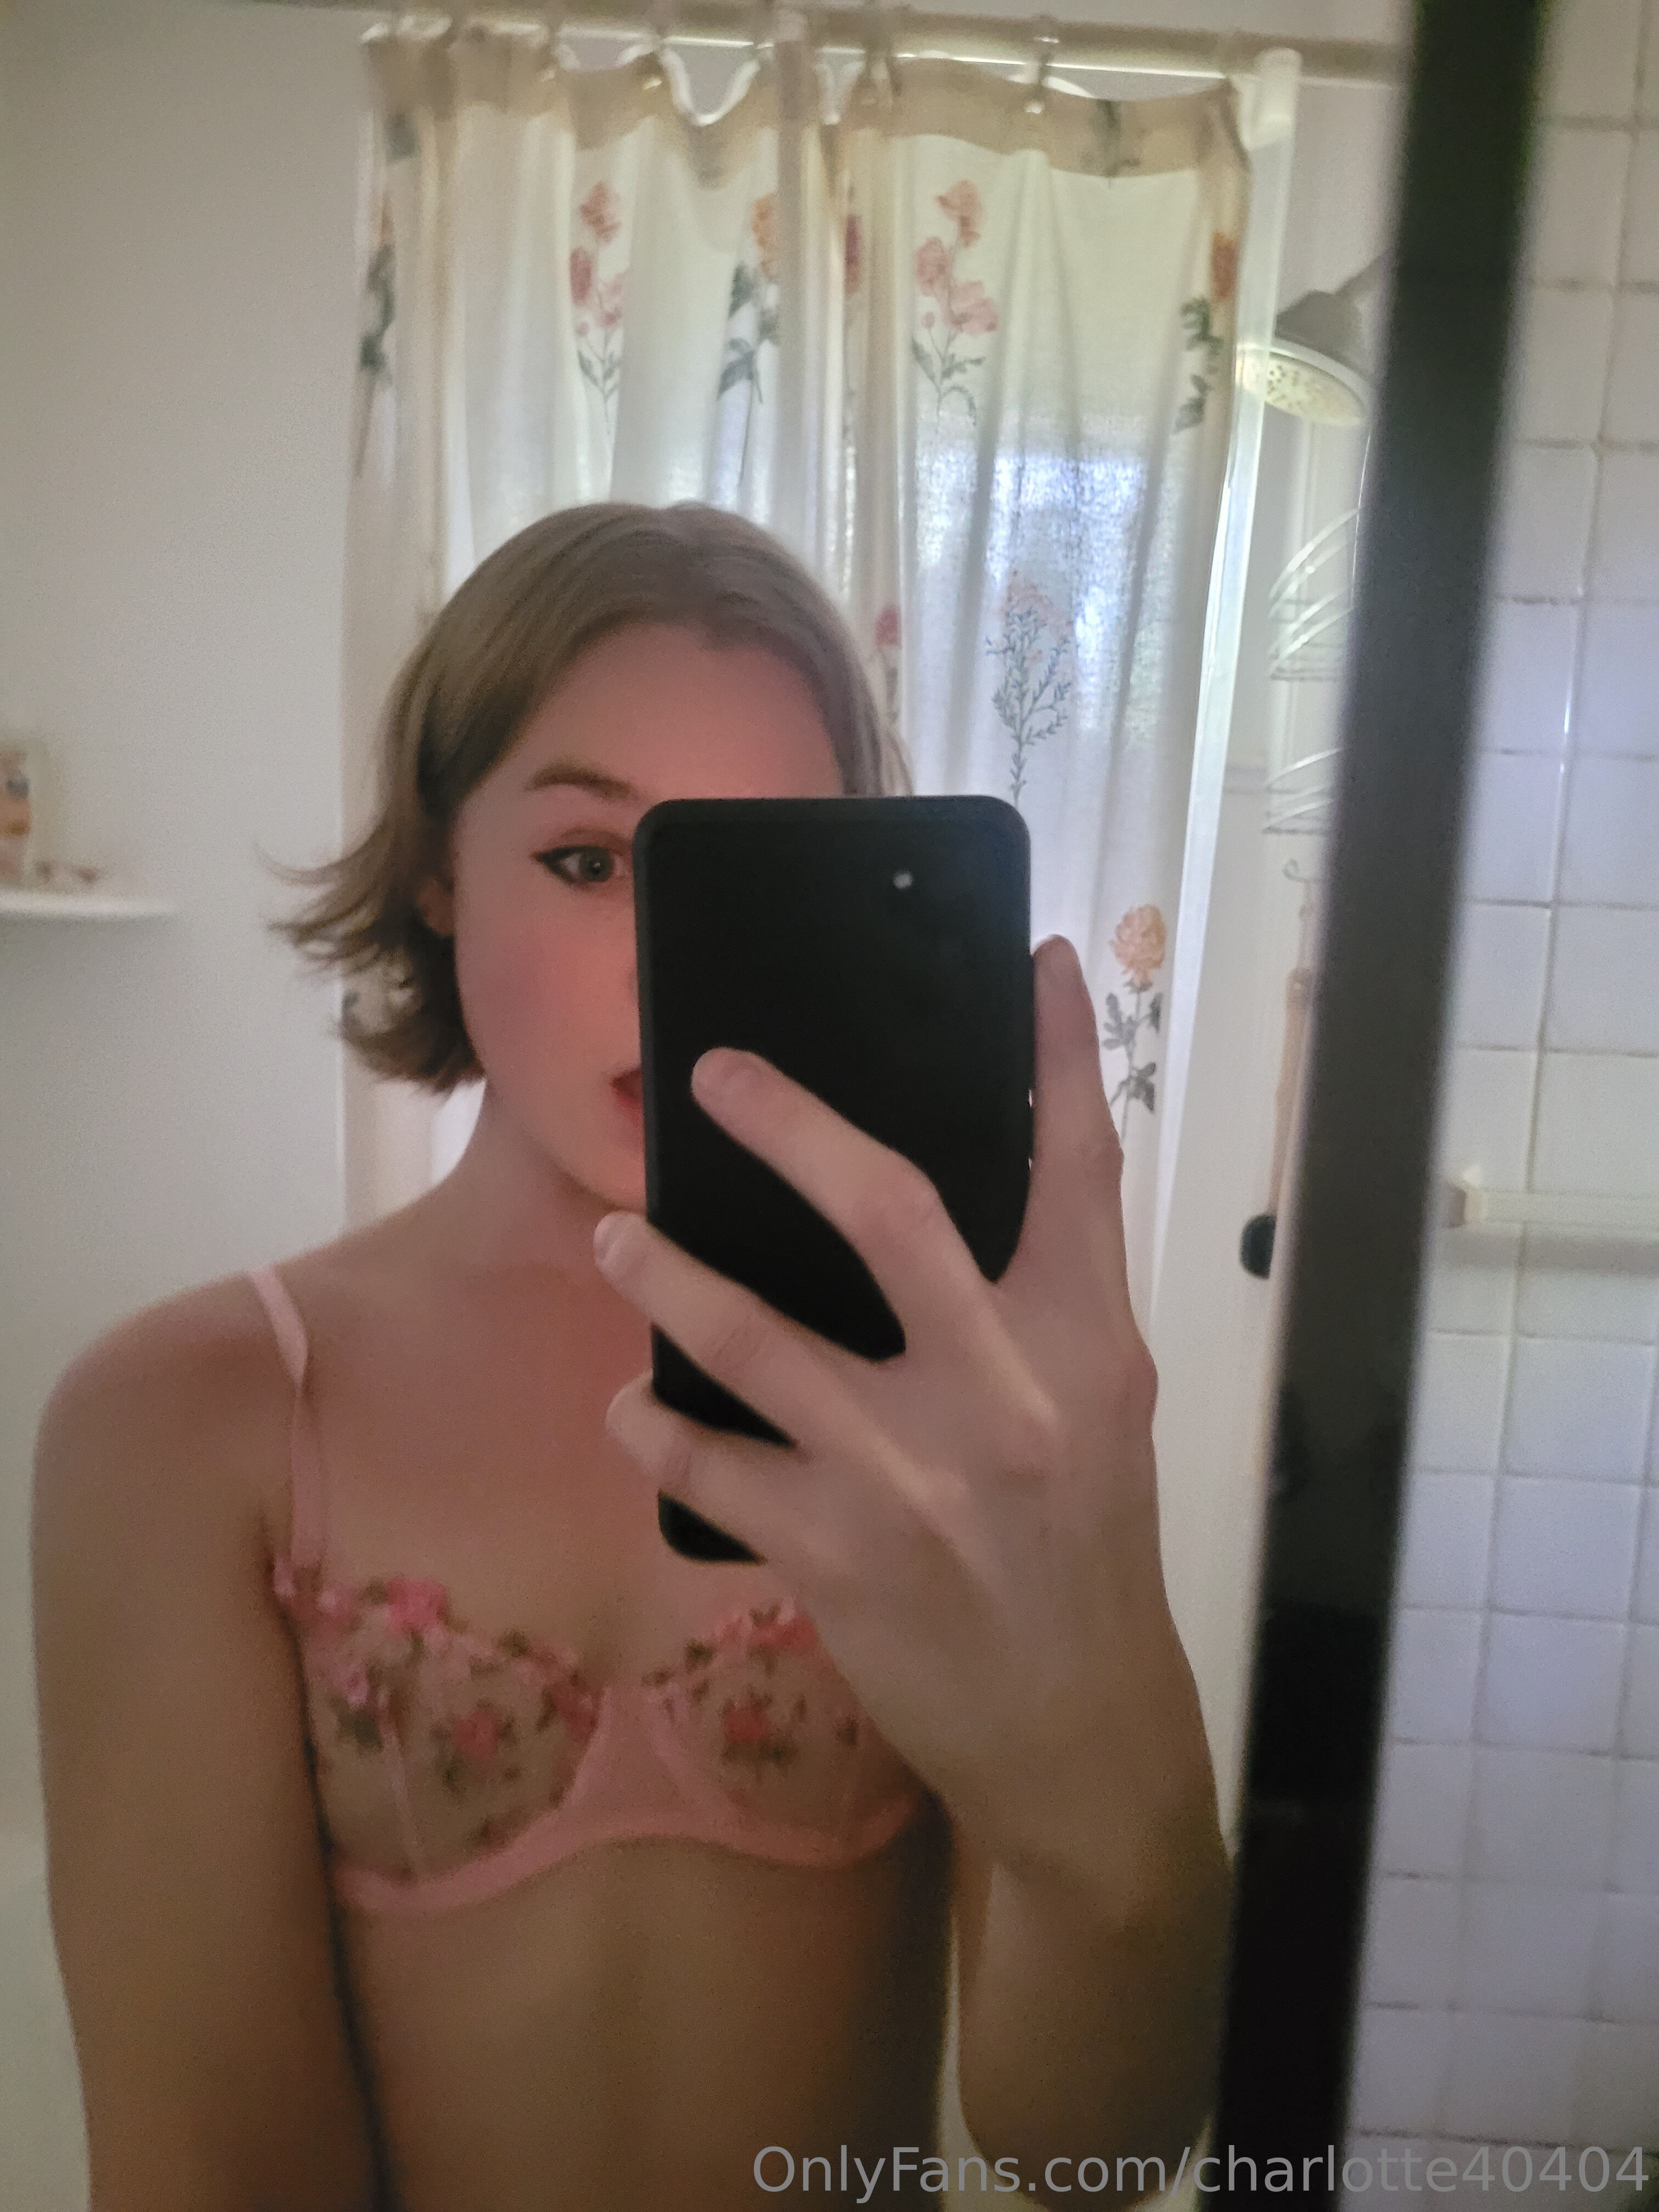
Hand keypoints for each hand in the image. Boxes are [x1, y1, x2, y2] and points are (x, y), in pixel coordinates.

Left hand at [592, 936, 1214, 1893]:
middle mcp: (1006, 1392)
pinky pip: (709, 1465)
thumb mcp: (1094, 1409)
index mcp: (1085, 1343)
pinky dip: (653, 1431)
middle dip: (792, 1127)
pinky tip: (626, 1410)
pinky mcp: (837, 1555)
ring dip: (669, 1277)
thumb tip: (949, 1198)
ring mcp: (913, 1475)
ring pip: (757, 1338)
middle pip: (890, 1210)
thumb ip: (1036, 1305)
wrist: (1077, 1725)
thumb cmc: (1083, 1550)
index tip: (1032, 961)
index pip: (1079, 1167)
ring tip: (619, 1237)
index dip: (1058, 1056)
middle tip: (712, 1074)